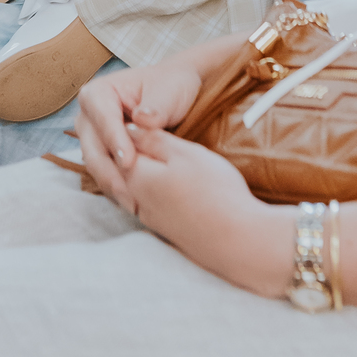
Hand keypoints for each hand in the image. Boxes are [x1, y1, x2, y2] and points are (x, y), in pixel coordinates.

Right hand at [76, 57, 206, 195]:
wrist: (174, 90)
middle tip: (131, 197)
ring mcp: (93, 136)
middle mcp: (88, 115)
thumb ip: (156, 107)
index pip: (104, 120)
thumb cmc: (170, 86)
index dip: (115, 142)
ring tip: (135, 205)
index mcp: (98, 93)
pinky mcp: (102, 154)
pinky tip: (134, 202)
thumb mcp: (168, 92)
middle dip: (111, 173)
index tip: (128, 162)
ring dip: (114, 185)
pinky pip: (106, 173)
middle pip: (93, 148)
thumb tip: (142, 119)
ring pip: (96, 165)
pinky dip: (118, 187)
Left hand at [109, 129, 291, 297]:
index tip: (134, 114)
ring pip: (133, 188)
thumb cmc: (215, 191)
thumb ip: (154, 140)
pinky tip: (165, 185)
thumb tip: (129, 127)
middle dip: (127, 150)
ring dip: (138, 172)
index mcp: (137, 176)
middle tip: (142, 131)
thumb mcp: (185, 154)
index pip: (118, 147)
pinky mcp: (165, 231)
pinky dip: (148, 191)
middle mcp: (136, 201)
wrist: (238, 242)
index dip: (125, 129)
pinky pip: (146, 204)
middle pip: (121, 170)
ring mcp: (150, 219)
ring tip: (155, 155)